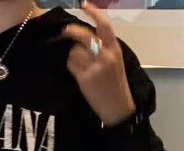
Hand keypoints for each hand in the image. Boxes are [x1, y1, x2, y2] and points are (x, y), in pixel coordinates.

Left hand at [59, 0, 136, 126]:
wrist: (118, 107)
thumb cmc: (116, 84)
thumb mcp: (116, 62)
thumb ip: (104, 48)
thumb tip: (87, 35)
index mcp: (114, 49)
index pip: (104, 25)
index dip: (93, 12)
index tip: (84, 3)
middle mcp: (105, 56)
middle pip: (84, 36)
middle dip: (72, 31)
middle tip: (66, 31)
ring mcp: (94, 68)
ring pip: (74, 51)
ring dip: (73, 55)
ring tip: (80, 64)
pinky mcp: (85, 79)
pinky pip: (71, 65)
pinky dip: (71, 66)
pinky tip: (78, 72)